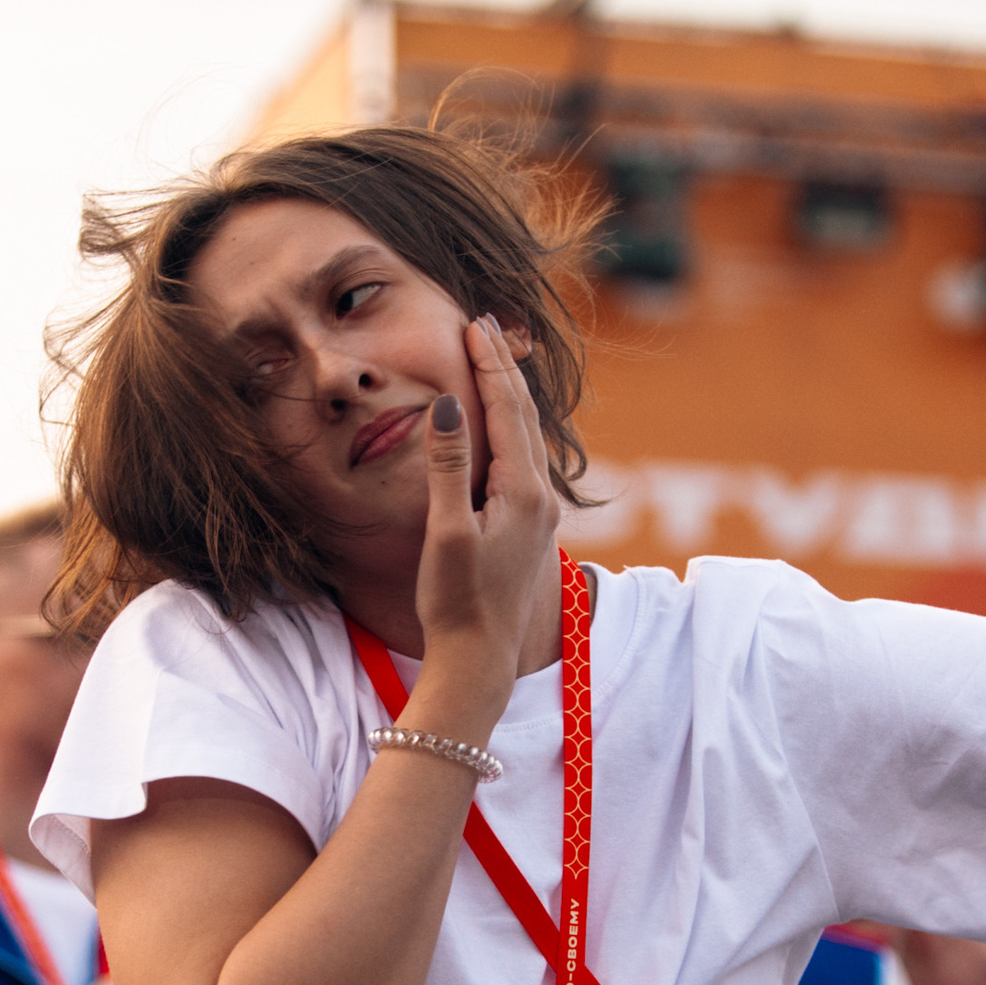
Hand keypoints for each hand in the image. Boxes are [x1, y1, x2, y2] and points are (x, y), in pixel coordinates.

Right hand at [411, 317, 562, 696]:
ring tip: (492, 360)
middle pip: (525, 415)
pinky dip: (512, 426)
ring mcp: (539, 513)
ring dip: (509, 395)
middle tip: (483, 327)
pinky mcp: (530, 527)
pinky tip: (502, 423)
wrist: (480, 659)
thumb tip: (448, 405)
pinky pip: (525, 458)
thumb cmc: (456, 602)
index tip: (472, 325)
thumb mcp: (445, 532)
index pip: (507, 410)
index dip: (488, 365)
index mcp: (522, 492)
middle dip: (502, 369)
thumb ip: (448, 466)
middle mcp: (540, 497)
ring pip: (528, 436)